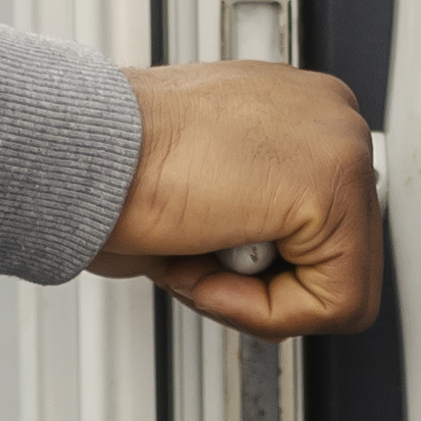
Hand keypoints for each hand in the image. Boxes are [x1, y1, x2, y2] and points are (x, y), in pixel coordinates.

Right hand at [95, 62, 382, 338]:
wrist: (80, 150)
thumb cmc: (109, 167)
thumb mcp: (200, 183)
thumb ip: (249, 208)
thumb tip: (264, 254)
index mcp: (295, 108)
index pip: (317, 224)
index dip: (254, 263)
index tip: (201, 249)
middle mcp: (329, 115)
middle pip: (337, 254)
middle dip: (260, 282)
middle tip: (192, 257)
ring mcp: (339, 143)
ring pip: (339, 285)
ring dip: (255, 297)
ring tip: (195, 252)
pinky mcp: (334, 184)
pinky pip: (333, 303)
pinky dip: (262, 312)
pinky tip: (207, 267)